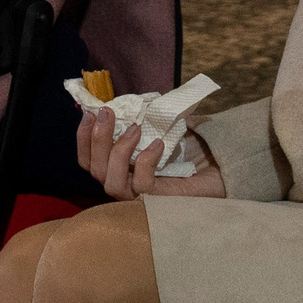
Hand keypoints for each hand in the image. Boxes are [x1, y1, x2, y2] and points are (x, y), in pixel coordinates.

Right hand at [76, 107, 227, 199]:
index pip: (87, 160)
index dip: (83, 138)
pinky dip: (146, 160)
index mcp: (119, 169)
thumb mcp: (159, 128)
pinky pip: (142, 184)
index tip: (90, 112)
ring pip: (110, 182)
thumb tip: (123, 100)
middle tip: (108, 113)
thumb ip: (140, 118)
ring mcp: (139, 197)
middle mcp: (124, 186)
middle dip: (97, 139)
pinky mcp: (157, 202)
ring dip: (118, 151)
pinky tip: (158, 145)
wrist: (219, 169)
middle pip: (94, 170)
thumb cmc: (188, 150)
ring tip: (136, 128)